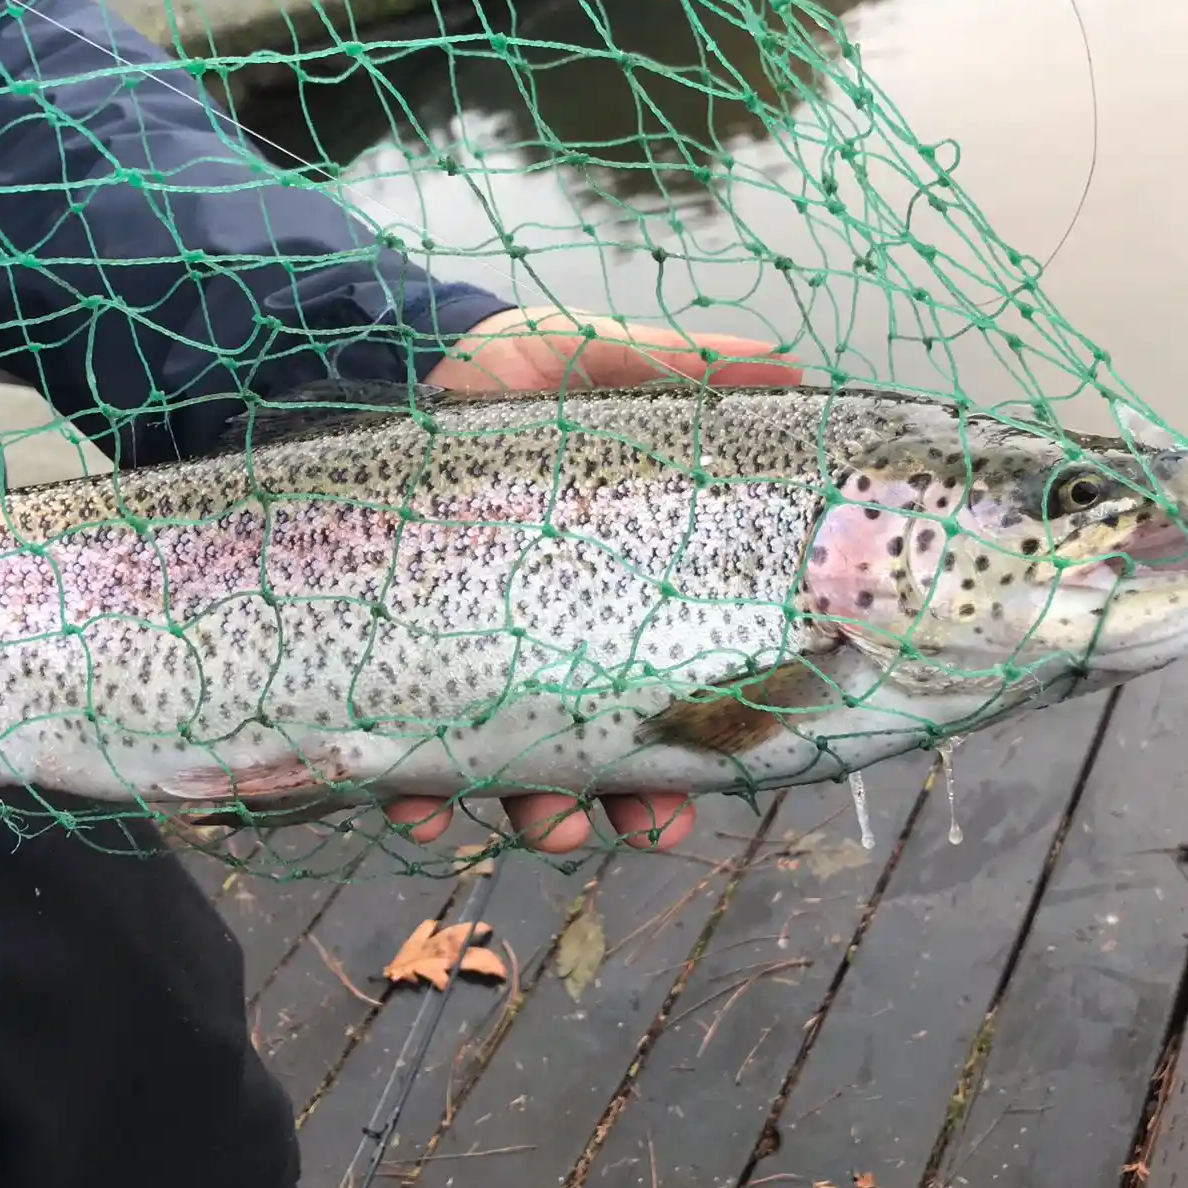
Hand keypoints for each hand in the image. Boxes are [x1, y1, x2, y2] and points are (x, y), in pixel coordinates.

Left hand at [379, 308, 798, 856]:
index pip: (674, 685)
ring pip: (512, 766)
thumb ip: (686, 373)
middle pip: (602, 749)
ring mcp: (473, 652)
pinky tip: (419, 806)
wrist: (413, 361)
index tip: (724, 774)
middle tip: (644, 823)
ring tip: (550, 826)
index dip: (701, 741)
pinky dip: (413, 787)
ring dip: (537, 812)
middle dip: (626, 800)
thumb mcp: (606, 364)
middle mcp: (553, 637)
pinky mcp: (395, 651)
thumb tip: (792, 372)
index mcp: (619, 588)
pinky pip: (401, 741)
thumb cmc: (523, 374)